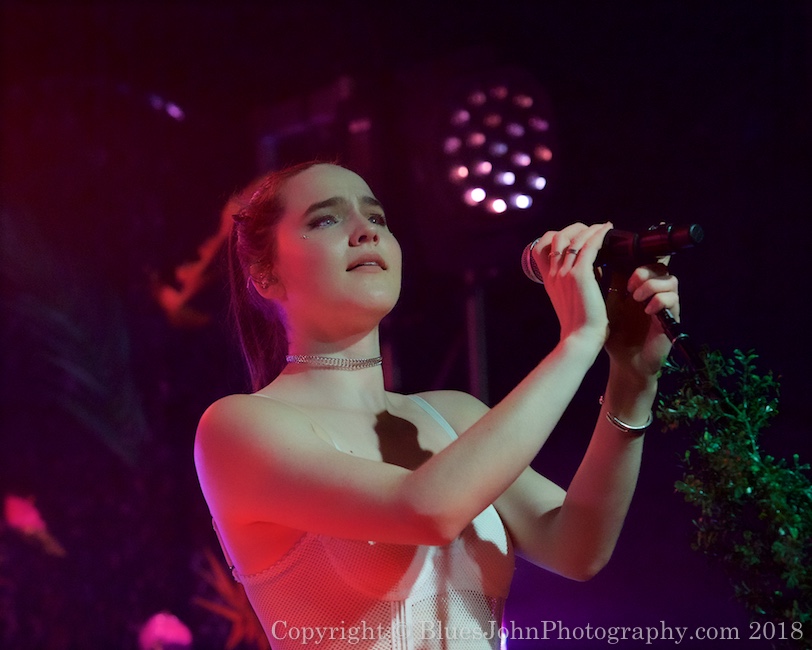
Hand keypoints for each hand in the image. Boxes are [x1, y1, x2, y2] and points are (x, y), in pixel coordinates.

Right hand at [529, 222, 613, 348]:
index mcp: (549, 281)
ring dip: (589, 229)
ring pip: (573, 238)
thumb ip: (576, 285)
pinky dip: (599, 234)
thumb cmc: (581, 327)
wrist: (580, 340)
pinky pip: (589, 246)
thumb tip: (595, 271)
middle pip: (556, 237)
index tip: (573, 237)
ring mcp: (565, 273)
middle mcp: (554, 274)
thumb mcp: (571, 303)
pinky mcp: (580, 275)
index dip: (554, 237)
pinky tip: (608, 229)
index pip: (541, 248)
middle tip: (591, 229)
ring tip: (603, 227)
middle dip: (574, 228)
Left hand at [604, 262, 679, 379]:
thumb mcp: (609, 304)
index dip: (641, 258)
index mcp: (640, 286)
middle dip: (644, 271)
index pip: (648, 261)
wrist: (626, 360)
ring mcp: (666, 304)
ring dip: (651, 285)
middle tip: (629, 287)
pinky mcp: (672, 317)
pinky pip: (673, 299)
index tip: (624, 268)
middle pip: (661, 266)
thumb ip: (610, 282)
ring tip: (636, 298)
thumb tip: (600, 257)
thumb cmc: (616, 333)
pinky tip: (646, 310)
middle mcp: (656, 292)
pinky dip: (659, 300)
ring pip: (670, 280)